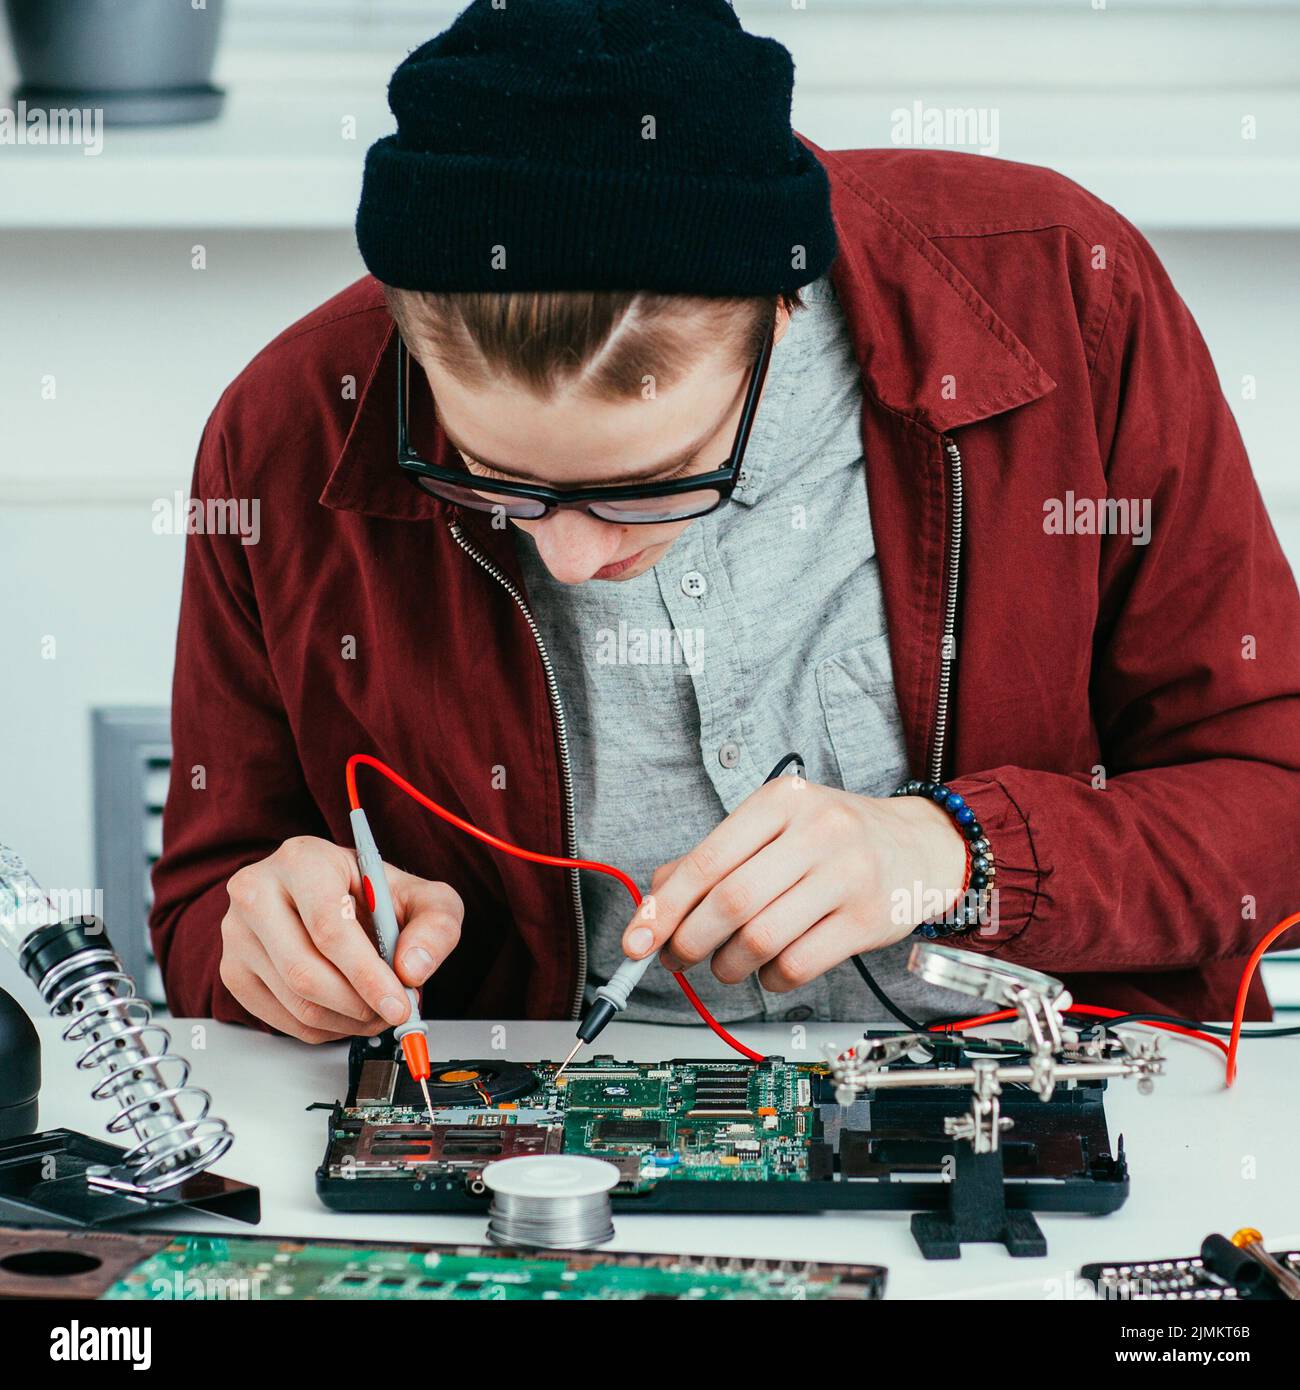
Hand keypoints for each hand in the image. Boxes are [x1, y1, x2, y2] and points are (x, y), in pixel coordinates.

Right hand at [219, 835, 462, 1041]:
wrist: (334, 895)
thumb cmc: (373, 894)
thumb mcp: (422, 897)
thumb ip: (435, 925)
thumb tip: (412, 970)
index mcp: (302, 860)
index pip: (328, 927)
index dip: (366, 974)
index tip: (398, 1003)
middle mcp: (256, 891)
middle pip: (305, 971)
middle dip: (359, 1004)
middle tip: (393, 1012)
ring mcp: (237, 934)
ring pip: (295, 1002)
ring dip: (347, 1021)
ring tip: (377, 1011)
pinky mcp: (233, 971)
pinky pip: (281, 1020)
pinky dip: (325, 1029)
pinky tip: (348, 1012)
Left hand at [622, 778, 965, 992]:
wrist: (920, 844)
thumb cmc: (834, 836)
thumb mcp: (774, 827)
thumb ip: (714, 859)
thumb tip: (653, 908)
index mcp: (780, 801)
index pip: (706, 860)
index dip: (664, 907)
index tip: (636, 942)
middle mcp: (816, 832)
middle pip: (730, 903)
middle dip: (691, 942)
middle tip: (680, 957)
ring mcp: (846, 875)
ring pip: (761, 939)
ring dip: (729, 966)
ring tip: (727, 964)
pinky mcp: (867, 919)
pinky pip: (797, 965)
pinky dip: (770, 979)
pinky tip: (769, 970)